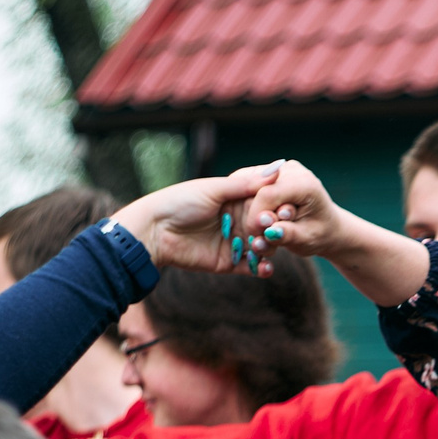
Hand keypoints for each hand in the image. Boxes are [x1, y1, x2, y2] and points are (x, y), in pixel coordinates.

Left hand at [108, 165, 294, 275]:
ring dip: (268, 248)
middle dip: (273, 230)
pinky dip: (261, 268)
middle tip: (273, 231)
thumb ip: (246, 184)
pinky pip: (250, 267)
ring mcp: (233, 242)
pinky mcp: (228, 263)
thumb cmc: (180, 202)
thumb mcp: (214, 189)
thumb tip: (278, 169)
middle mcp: (237, 220)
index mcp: (234, 199)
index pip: (263, 203)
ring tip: (265, 248)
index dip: (274, 206)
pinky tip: (266, 268)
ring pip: (261, 247)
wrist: (155, 231)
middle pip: (265, 226)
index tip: (282, 209)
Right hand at [230, 160, 433, 305]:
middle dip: (253, 219)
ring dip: (252, 219)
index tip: (257, 238)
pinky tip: (259, 236)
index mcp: (300, 179)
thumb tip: (270, 232)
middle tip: (254, 243)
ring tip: (258, 242)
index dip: (257, 218)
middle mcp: (291, 169)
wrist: (342, 235)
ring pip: (254, 198)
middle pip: (256, 195)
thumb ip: (287, 234)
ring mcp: (282, 172)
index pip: (265, 196)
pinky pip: (257, 200)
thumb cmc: (330, 238)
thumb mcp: (309, 239)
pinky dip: (255, 218)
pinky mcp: (276, 180)